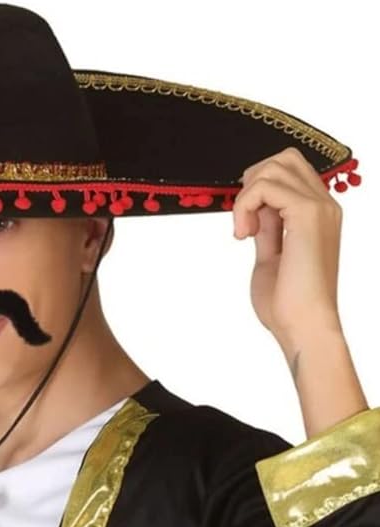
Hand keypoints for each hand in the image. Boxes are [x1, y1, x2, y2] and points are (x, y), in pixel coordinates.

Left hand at [233, 147, 343, 350]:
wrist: (303, 325)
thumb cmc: (288, 301)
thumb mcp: (271, 255)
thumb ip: (268, 228)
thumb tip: (255, 209)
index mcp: (319, 214)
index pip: (289, 170)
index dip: (258, 185)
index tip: (245, 219)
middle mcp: (325, 206)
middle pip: (283, 159)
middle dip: (251, 183)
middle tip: (243, 219)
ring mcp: (319, 208)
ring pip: (274, 167)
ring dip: (246, 196)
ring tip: (244, 230)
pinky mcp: (308, 215)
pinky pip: (266, 186)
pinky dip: (245, 205)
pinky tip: (244, 233)